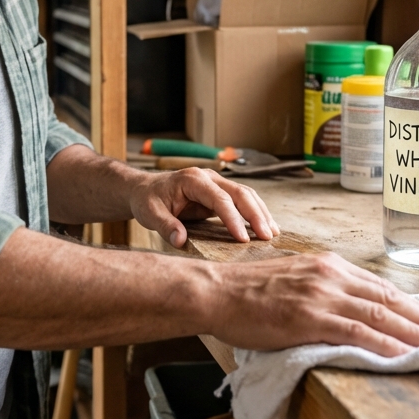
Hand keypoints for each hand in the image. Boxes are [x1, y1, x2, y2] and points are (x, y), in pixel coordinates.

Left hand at [129, 167, 277, 246]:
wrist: (145, 189)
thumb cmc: (148, 200)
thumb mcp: (149, 213)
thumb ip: (165, 225)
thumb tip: (180, 241)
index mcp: (192, 180)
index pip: (219, 199)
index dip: (233, 218)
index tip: (242, 239)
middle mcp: (208, 178)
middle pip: (240, 193)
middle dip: (255, 215)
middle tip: (267, 237)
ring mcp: (216, 183)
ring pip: (246, 194)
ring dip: (260, 213)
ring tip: (272, 233)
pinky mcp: (220, 193)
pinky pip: (242, 200)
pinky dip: (255, 212)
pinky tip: (265, 226)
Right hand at [212, 251, 418, 354]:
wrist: (215, 291)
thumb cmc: (248, 291)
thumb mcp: (293, 281)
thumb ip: (323, 291)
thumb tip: (350, 311)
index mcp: (328, 265)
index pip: (381, 287)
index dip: (413, 306)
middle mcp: (330, 275)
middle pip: (389, 299)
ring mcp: (321, 295)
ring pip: (380, 316)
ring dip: (415, 335)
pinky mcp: (309, 318)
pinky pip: (357, 332)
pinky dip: (385, 345)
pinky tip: (404, 356)